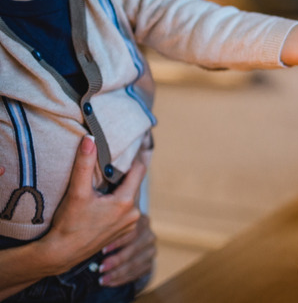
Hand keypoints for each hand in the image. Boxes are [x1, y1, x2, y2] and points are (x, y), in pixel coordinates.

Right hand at [43, 136, 145, 272]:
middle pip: (135, 183)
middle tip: (120, 156)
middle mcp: (134, 214)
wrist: (62, 253)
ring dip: (123, 186)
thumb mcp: (77, 192)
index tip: (135, 143)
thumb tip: (90, 139)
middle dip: (127, 171)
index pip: (139, 170)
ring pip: (131, 196)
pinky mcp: (123, 231)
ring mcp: (130, 224)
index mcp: (126, 202)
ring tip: (112, 175)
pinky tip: (107, 196)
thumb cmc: (69, 224)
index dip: (137, 156)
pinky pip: (127, 209)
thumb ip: (84, 165)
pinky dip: (120, 200)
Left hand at [99, 214, 155, 287]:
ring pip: (138, 262)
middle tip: (101, 267)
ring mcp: (151, 249)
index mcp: (141, 219)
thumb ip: (105, 209)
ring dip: (119, 271)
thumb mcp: (107, 215)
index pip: (134, 230)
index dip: (119, 240)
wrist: (120, 241)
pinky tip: (109, 282)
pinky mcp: (149, 262)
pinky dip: (124, 278)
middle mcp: (149, 233)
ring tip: (102, 278)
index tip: (102, 249)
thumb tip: (96, 201)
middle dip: (118, 259)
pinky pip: (140, 272)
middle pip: (137, 247)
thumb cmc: (106, 226)